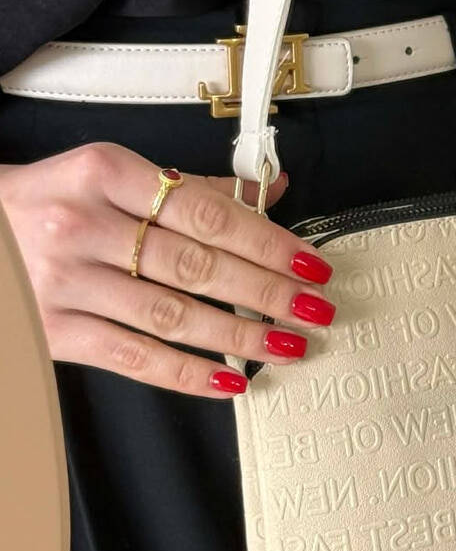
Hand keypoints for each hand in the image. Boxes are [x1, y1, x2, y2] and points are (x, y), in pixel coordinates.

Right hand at [0, 144, 336, 398]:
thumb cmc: (45, 201)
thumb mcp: (108, 175)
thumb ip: (188, 187)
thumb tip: (268, 193)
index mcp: (104, 172)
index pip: (206, 212)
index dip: (267, 241)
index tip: (309, 262)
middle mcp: (83, 225)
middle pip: (197, 264)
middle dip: (266, 291)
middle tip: (314, 307)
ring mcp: (65, 282)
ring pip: (172, 314)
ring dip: (240, 334)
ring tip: (287, 344)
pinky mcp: (52, 331)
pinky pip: (132, 356)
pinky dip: (186, 373)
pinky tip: (228, 379)